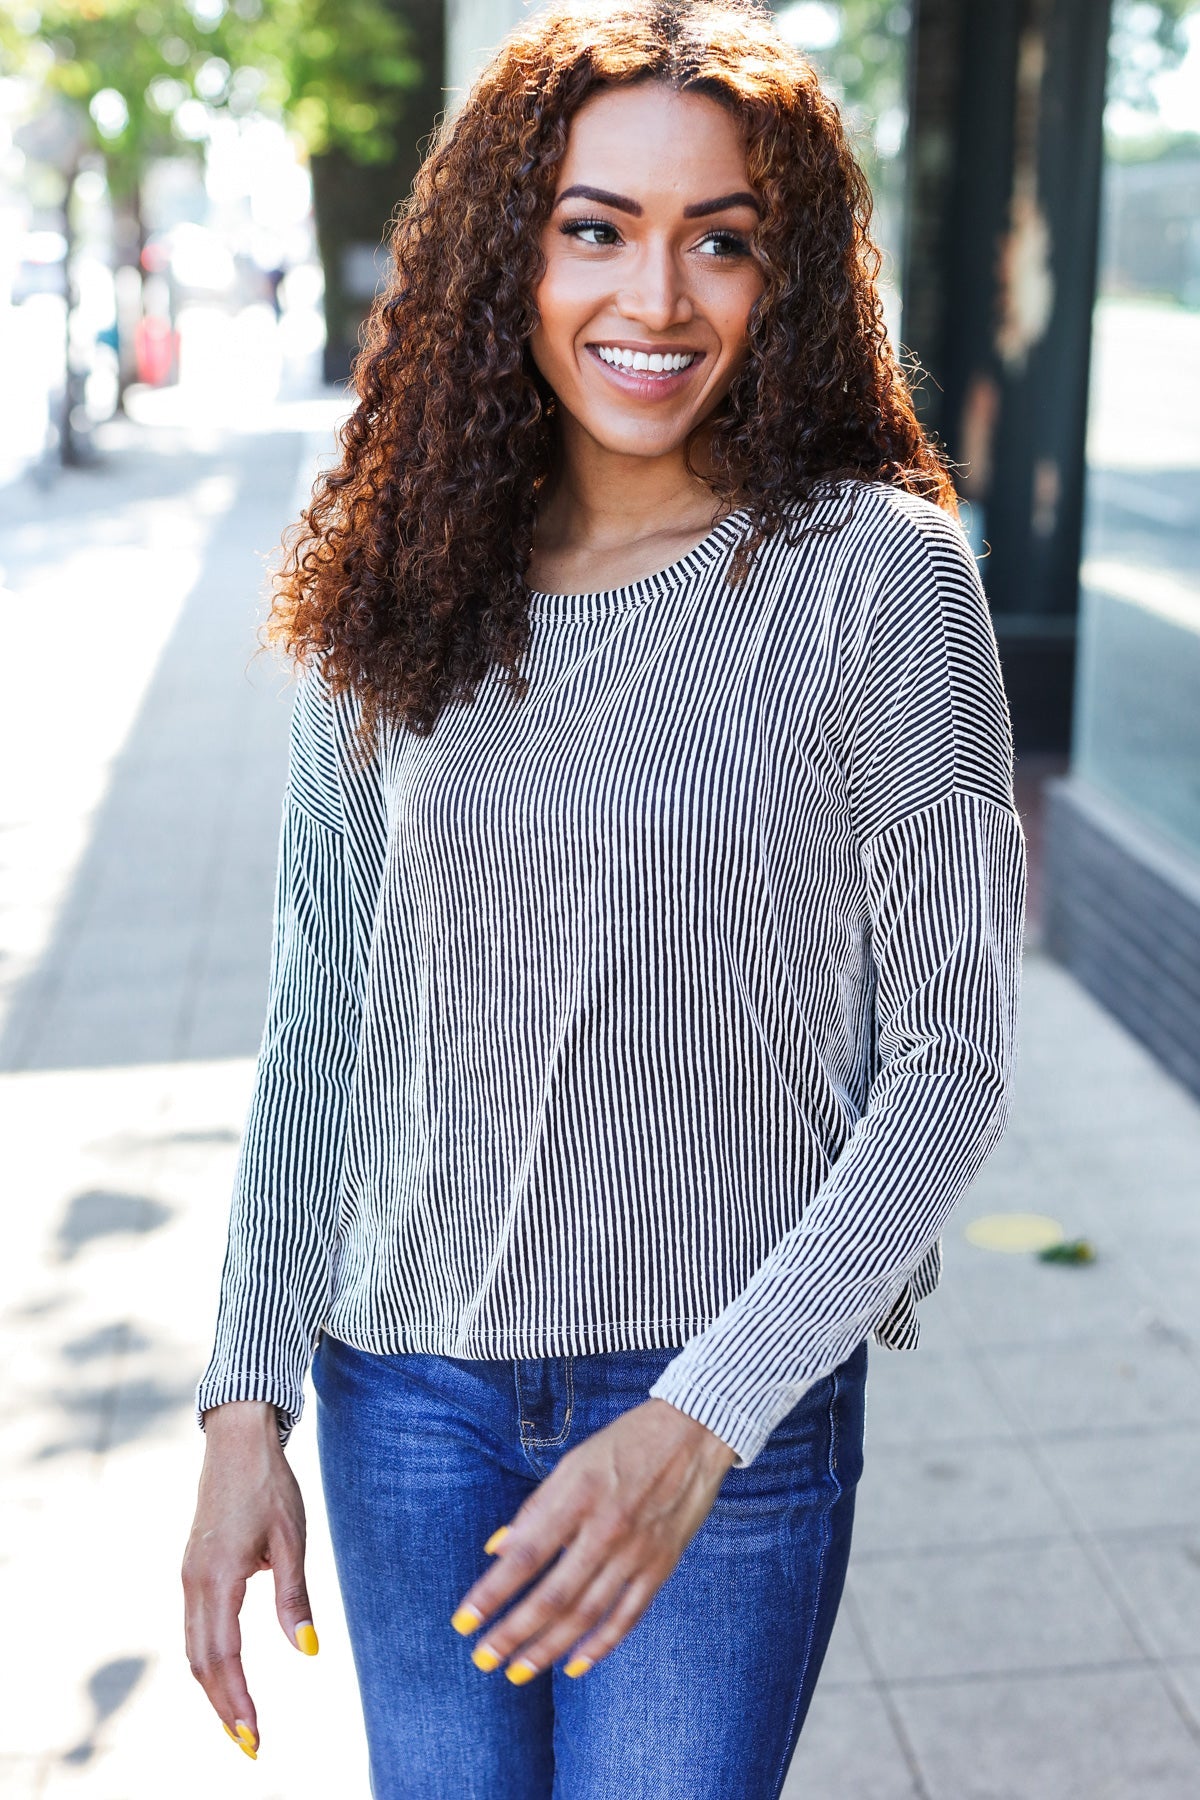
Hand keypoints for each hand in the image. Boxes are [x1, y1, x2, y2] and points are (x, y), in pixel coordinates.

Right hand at [181, 1402, 318, 1757]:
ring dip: (214, 1689)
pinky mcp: (194, 1569)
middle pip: (202, 1663)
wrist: (237, 1441)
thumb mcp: (291, 1539)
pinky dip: (209, 1661)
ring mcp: (189, 1577)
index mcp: (217, 1579)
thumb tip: (309, 1650)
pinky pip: (195, 1628)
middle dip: (224, 1708)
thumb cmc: (269, 1485)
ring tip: (239, 1722)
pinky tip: (226, 1674)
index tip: (254, 1738)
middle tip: (250, 1745)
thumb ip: (294, 1598)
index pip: (223, 1657)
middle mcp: (194, 1584)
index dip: (237, 1701)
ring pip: (194, 1648)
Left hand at [449, 1398, 736, 1681]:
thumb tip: (496, 1548)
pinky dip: (602, 1644)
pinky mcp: (661, 1565)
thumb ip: (535, 1508)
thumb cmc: (624, 1444)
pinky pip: (628, 1615)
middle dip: (514, 1633)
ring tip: (518, 1671)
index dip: (492, 1592)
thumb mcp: (572, 1463)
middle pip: (554, 1595)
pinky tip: (575, 1664)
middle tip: (484, 1659)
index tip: (463, 1621)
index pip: (526, 1556)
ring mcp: (636, 1551)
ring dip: (549, 1647)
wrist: (693, 1433)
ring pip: (587, 1613)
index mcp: (578, 1497)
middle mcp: (606, 1528)